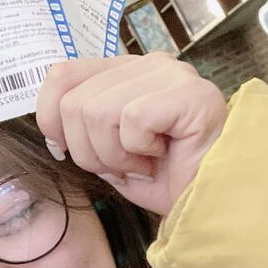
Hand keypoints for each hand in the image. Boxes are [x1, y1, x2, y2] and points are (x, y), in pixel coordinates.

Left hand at [35, 54, 228, 216]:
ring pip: (97, 112)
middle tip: (124, 166)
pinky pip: (131, 120)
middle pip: (73, 102)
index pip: (61, 74)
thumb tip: (53, 130)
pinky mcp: (190, 94)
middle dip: (88, 151)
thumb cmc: (169, 180)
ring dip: (114, 155)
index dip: (50, 118)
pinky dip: (138, 151)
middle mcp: (147, 64)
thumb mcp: (110, 155)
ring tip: (144, 163)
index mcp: (125, 72)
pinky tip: (162, 157)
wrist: (217, 204)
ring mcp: (171, 74)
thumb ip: (81, 130)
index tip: (67, 150)